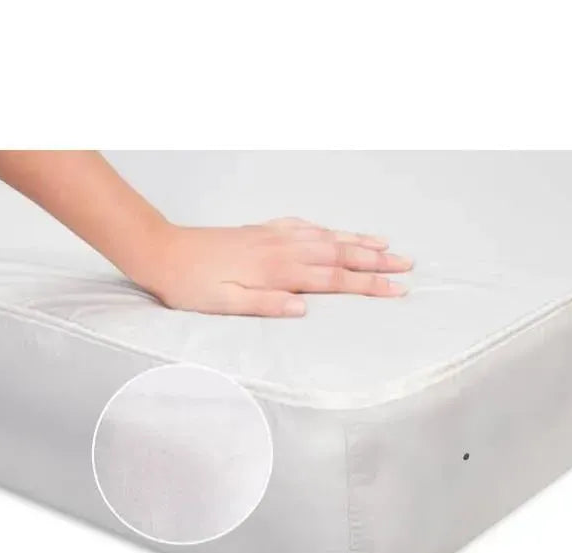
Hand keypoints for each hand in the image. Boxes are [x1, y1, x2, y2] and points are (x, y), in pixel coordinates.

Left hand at [124, 217, 411, 316]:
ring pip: (327, 237)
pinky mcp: (262, 230)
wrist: (163, 251)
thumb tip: (304, 308)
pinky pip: (304, 225)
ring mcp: (274, 236)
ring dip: (359, 241)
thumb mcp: (225, 303)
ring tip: (387, 245)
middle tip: (408, 264)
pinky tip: (335, 232)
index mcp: (277, 271)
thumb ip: (266, 304)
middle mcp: (282, 248)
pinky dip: (327, 228)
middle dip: (377, 260)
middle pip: (339, 254)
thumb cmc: (192, 284)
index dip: (369, 285)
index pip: (334, 279)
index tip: (398, 290)